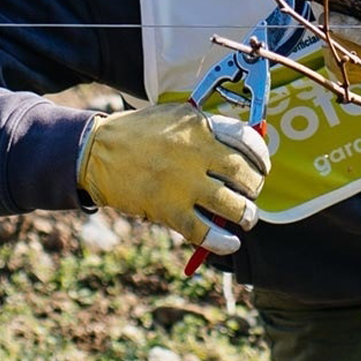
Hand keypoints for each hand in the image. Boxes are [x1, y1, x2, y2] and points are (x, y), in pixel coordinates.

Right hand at [77, 104, 269, 253]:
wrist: (97, 152)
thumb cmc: (139, 133)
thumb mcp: (176, 117)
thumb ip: (207, 129)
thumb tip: (242, 148)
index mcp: (200, 126)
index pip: (248, 141)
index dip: (261, 157)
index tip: (262, 166)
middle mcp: (198, 154)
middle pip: (246, 175)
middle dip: (255, 188)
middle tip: (251, 193)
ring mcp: (184, 184)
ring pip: (234, 206)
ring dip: (246, 215)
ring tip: (245, 218)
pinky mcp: (169, 210)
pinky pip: (206, 232)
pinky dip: (223, 242)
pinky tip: (230, 243)